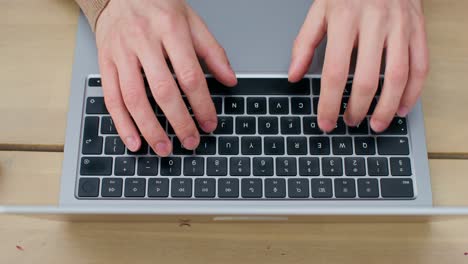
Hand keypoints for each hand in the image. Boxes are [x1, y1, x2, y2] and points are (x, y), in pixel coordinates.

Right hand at [95, 0, 236, 155]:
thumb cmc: (158, 6)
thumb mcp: (192, 21)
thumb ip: (213, 51)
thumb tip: (230, 80)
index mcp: (170, 30)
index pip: (190, 75)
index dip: (202, 104)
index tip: (210, 123)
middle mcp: (144, 42)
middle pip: (163, 90)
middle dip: (179, 122)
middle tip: (190, 142)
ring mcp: (121, 53)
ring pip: (134, 98)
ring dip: (150, 129)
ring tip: (164, 148)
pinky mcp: (105, 62)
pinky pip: (111, 98)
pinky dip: (122, 124)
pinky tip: (134, 140)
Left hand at [289, 0, 428, 131]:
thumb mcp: (320, 10)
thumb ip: (304, 43)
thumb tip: (294, 74)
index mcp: (345, 20)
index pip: (335, 72)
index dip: (329, 103)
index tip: (325, 122)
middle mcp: (375, 23)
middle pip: (367, 79)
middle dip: (357, 109)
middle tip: (350, 122)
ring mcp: (400, 26)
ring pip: (398, 76)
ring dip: (388, 107)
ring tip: (376, 124)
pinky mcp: (418, 28)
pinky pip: (421, 65)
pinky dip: (414, 92)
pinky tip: (403, 107)